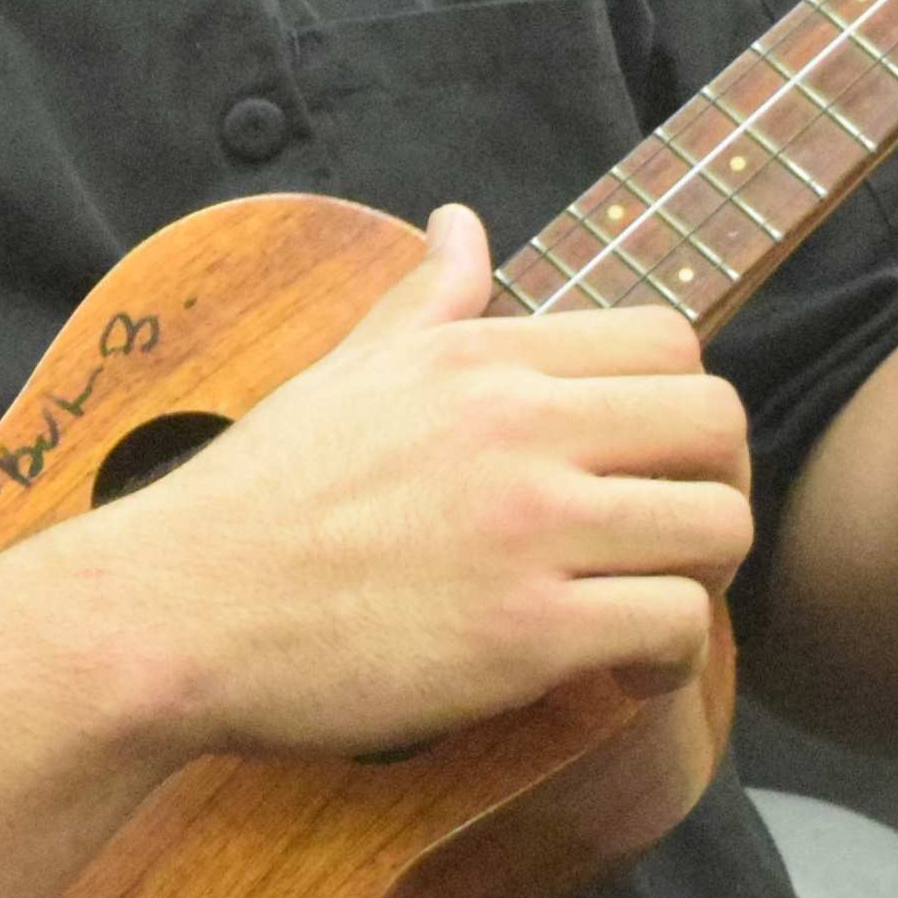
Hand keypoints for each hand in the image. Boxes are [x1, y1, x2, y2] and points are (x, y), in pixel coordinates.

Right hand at [62, 206, 752, 760]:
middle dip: (717, 484)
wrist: (179, 610)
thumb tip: (461, 224)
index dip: (679, 406)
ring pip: (718, 528)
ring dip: (704, 580)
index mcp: (480, 359)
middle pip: (719, 423)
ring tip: (648, 611)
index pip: (669, 339)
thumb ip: (424, 302)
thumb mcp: (341, 374)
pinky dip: (668, 659)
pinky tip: (619, 673)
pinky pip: (673, 627)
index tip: (643, 464)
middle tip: (669, 539)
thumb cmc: (255, 500)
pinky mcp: (526, 633)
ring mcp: (527, 529)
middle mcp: (517, 427)